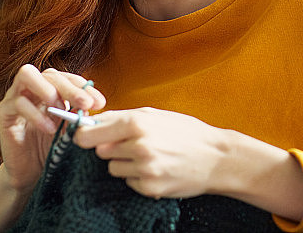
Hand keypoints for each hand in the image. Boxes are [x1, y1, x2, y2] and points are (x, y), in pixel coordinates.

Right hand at [0, 65, 105, 193]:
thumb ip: (80, 113)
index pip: (68, 77)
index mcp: (51, 89)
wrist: (32, 173)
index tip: (100, 104)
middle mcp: (32, 88)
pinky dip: (36, 114)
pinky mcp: (4, 114)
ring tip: (61, 109)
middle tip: (86, 104)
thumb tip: (94, 102)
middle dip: (71, 88)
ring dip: (48, 90)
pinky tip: (50, 129)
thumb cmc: (53, 147)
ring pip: (26, 74)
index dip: (84, 87)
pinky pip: (17, 103)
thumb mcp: (72, 128)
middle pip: (50, 73)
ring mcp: (15, 97)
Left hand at [73, 107, 228, 199]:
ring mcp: (143, 169)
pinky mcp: (148, 187)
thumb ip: (123, 116)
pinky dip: (138, 176)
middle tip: (133, 143)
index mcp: (138, 123)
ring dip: (124, 163)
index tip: (88, 136)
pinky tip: (157, 168)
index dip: (85, 135)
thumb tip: (92, 120)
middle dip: (112, 147)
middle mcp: (138, 146)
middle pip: (100, 151)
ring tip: (149, 156)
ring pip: (113, 168)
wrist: (217, 158)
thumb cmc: (188, 132)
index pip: (89, 134)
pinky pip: (128, 181)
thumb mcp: (157, 114)